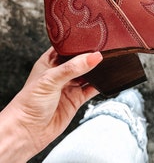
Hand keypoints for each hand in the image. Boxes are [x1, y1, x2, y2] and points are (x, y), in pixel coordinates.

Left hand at [0, 47, 102, 161]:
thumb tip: (94, 57)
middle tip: (105, 51)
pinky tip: (107, 80)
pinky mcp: (76, 99)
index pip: (67, 48)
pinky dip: (101, 85)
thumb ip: (73, 67)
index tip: (94, 39)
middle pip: (80, 61)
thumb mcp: (50, 79)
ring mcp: (69, 86)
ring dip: (97, 70)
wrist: (28, 132)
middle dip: (91, 57)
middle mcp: (60, 73)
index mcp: (49, 62)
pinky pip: (92, 89)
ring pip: (88, 74)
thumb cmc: (29, 104)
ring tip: (108, 63)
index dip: (79, 43)